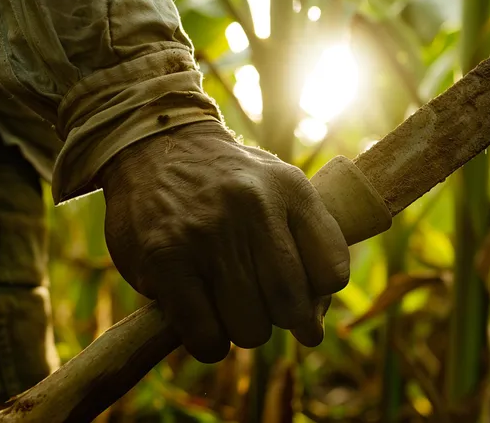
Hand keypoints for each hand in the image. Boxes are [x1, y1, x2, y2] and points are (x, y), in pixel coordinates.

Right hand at [98, 120, 348, 362]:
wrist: (157, 147)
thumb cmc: (229, 184)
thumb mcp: (281, 191)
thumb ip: (310, 252)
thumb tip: (312, 334)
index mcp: (290, 190)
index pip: (332, 272)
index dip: (318, 296)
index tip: (299, 291)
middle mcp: (253, 208)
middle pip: (291, 308)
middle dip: (279, 318)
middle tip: (260, 301)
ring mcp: (207, 234)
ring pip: (250, 329)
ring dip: (243, 330)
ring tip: (228, 303)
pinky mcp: (164, 259)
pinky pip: (205, 336)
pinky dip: (210, 342)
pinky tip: (204, 320)